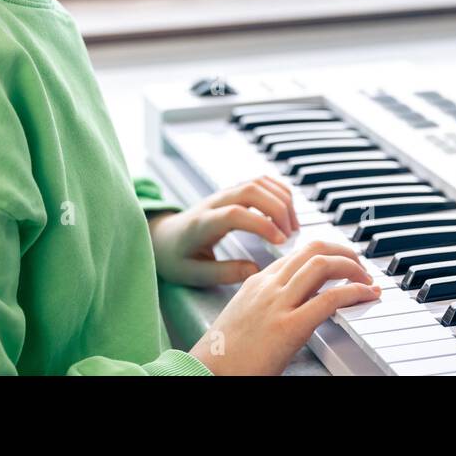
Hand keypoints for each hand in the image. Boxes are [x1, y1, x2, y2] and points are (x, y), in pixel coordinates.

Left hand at [149, 176, 300, 286]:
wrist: (162, 237)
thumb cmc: (176, 258)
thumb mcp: (193, 274)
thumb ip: (224, 273)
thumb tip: (255, 270)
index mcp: (201, 224)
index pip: (235, 213)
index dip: (262, 224)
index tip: (280, 241)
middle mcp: (214, 202)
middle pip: (251, 190)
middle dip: (278, 209)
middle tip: (292, 235)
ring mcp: (224, 193)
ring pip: (259, 182)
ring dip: (282, 200)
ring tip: (293, 226)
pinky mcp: (233, 192)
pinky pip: (260, 181)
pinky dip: (279, 192)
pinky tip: (287, 213)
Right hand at [189, 239, 380, 374]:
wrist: (207, 372)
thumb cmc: (226, 353)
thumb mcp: (247, 315)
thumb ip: (270, 301)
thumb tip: (299, 301)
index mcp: (258, 281)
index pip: (299, 252)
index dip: (328, 253)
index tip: (344, 263)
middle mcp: (268, 286)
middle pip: (313, 249)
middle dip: (344, 252)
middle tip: (360, 266)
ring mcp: (277, 304)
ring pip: (322, 265)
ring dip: (352, 268)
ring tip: (367, 280)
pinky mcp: (288, 327)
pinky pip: (328, 299)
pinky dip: (353, 292)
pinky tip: (365, 295)